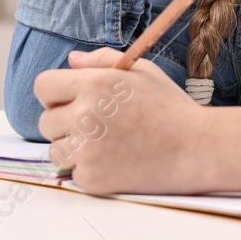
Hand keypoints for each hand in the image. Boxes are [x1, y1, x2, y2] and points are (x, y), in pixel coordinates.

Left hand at [33, 47, 209, 194]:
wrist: (197, 149)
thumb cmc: (171, 108)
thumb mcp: (140, 72)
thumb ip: (101, 60)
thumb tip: (70, 60)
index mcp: (94, 84)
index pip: (43, 86)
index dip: (55, 93)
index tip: (70, 100)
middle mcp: (85, 116)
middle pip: (46, 121)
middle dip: (64, 122)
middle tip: (96, 125)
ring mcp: (88, 150)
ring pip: (54, 150)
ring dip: (72, 148)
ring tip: (104, 144)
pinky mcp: (93, 179)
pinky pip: (73, 173)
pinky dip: (88, 170)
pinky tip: (115, 162)